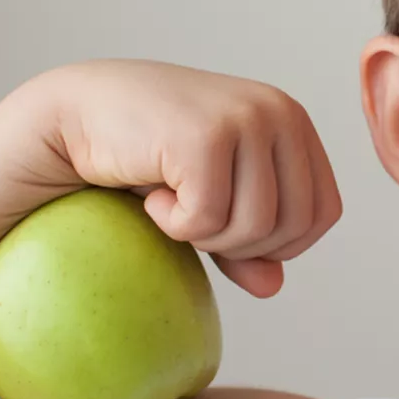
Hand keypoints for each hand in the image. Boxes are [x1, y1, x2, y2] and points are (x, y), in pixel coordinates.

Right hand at [8, 60, 343, 297]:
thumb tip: (273, 287)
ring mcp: (245, 119)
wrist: (74, 115)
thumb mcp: (208, 196)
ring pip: (255, 228)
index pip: (323, 213)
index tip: (226, 228)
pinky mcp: (205, 136)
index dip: (280, 243)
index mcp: (291, 120)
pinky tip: (152, 194)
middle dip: (241, 244)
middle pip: (294, 227)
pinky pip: (208, 220)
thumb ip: (246, 239)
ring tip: (171, 202)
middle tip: (192, 216)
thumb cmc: (144, 153)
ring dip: (205, 235)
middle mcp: (278, 112)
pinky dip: (175, 224)